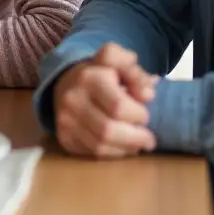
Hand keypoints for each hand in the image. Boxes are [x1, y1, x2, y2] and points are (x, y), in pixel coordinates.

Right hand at [53, 43, 157, 158]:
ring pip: (100, 146)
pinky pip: (92, 153)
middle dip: (135, 138)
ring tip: (139, 144)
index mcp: (89, 77)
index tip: (145, 114)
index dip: (138, 114)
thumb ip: (136, 73)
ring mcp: (65, 120)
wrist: (67, 82)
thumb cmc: (102, 72)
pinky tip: (122, 147)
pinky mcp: (64, 137)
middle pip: (108, 130)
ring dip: (126, 149)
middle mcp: (73, 99)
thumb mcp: (119, 60)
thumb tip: (147, 95)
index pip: (118, 106)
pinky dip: (112, 154)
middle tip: (149, 139)